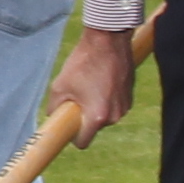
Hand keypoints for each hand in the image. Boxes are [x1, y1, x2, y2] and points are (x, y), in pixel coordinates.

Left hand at [52, 23, 139, 146]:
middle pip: (93, 127)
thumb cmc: (82, 63)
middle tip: (76, 96)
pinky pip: (113, 104)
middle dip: (84, 116)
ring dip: (95, 105)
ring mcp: (125, 106)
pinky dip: (106, 97)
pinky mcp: (130, 95)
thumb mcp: (59, 87)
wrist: (107, 40)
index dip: (73, 136)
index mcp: (97, 116)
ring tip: (89, 84)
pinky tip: (100, 79)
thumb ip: (54, 108)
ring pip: (104, 115)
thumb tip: (53, 117)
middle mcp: (115, 115)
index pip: (83, 142)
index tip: (68, 126)